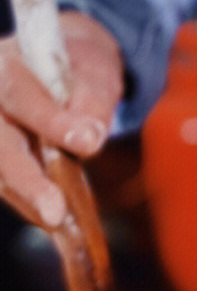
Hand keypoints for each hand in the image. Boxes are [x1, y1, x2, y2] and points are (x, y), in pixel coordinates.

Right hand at [0, 11, 123, 228]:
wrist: (54, 72)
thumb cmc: (75, 72)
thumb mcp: (93, 72)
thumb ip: (92, 99)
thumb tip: (89, 140)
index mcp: (6, 64)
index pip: (20, 94)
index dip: (50, 121)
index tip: (86, 143)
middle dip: (26, 179)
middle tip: (55, 212)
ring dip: (28, 201)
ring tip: (61, 226)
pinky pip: (5, 184)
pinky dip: (29, 206)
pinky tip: (56, 223)